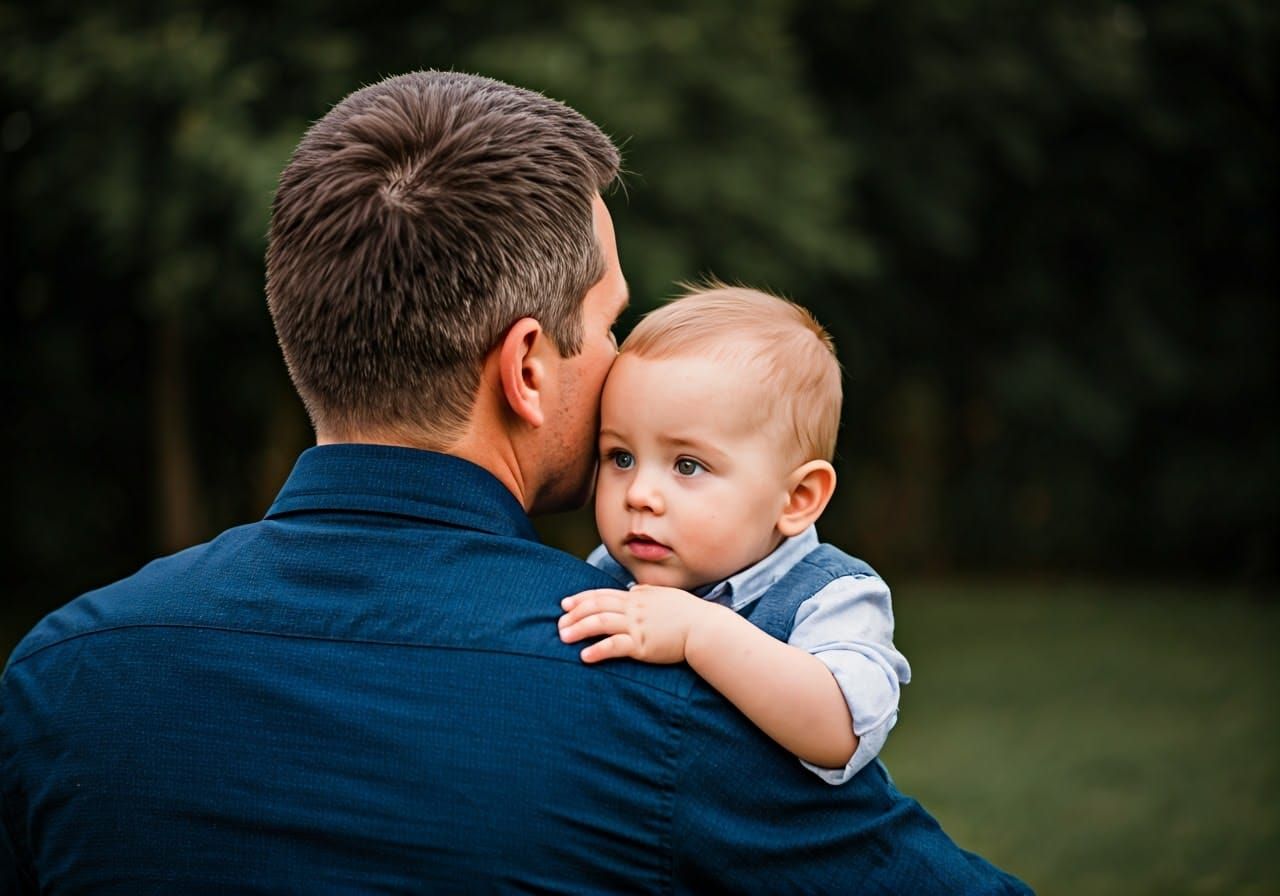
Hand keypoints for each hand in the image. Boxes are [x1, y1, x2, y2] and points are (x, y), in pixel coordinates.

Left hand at [558, 585, 721, 663]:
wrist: (704, 628)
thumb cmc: (688, 613)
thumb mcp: (664, 596)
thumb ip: (645, 593)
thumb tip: (632, 590)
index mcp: (637, 597)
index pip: (602, 594)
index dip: (581, 599)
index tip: (565, 604)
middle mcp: (634, 608)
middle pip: (596, 607)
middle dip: (574, 615)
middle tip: (558, 624)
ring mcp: (637, 625)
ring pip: (600, 623)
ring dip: (579, 630)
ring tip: (563, 638)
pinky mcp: (642, 644)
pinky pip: (615, 645)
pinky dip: (598, 650)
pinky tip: (585, 656)